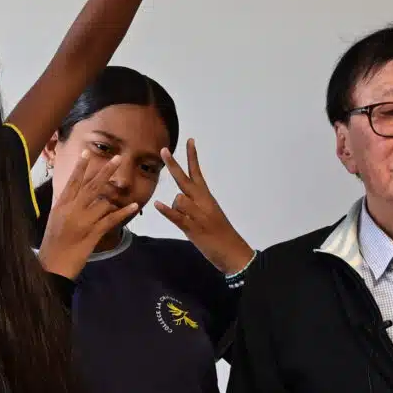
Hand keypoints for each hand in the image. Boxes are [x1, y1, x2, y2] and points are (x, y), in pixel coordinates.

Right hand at [39, 147, 140, 278]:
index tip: (87, 153)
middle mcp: (72, 210)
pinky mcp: (92, 234)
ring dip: (114, 199)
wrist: (52, 265)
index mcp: (61, 205)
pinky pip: (111, 220)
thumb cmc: (52, 244)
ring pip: (103, 202)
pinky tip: (133, 206)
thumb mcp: (56, 220)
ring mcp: (83, 222)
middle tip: (118, 158)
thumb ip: (67, 206)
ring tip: (121, 191)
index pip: (73, 182)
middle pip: (91, 186)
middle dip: (106, 171)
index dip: (80, 167)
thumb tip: (78, 193)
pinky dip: (123, 212)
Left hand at [155, 139, 254, 273]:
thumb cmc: (220, 235)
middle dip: (173, 165)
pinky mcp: (193, 229)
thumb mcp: (207, 215)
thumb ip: (193, 204)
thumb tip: (177, 198)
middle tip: (163, 150)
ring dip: (174, 208)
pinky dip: (167, 211)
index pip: (197, 173)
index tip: (189, 140)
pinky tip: (158, 204)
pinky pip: (177, 216)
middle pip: (184, 180)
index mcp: (207, 198)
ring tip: (186, 222)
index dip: (192, 157)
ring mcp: (198, 215)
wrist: (234, 252)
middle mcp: (202, 203)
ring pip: (179, 199)